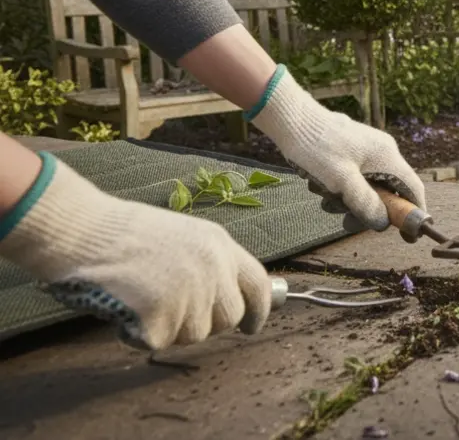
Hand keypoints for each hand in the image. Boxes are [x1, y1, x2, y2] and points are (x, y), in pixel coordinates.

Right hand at [0, 156, 270, 349]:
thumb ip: (210, 263)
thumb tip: (226, 298)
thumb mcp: (183, 235)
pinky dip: (140, 334)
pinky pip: (160, 342)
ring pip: (194, 334)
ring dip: (171, 328)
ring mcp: (190, 295)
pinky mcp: (162, 318)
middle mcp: (213, 269)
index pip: (258, 285)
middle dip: (207, 323)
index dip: (258, 311)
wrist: (84, 232)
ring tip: (143, 298)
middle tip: (175, 312)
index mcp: (220, 245)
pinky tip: (126, 309)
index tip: (252, 326)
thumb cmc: (123, 232)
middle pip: (229, 317)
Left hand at [251, 68, 424, 230]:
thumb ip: (366, 203)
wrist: (291, 119)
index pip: (413, 189)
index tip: (408, 236)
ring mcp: (367, 149)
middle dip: (369, 210)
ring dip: (349, 200)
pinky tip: (321, 186)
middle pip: (389, 191)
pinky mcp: (352, 150)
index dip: (414, 213)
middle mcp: (383, 151)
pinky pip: (356, 177)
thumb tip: (383, 223)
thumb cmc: (316, 148)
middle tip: (347, 223)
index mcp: (387, 156)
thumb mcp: (341, 181)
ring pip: (369, 186)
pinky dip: (342, 188)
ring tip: (325, 200)